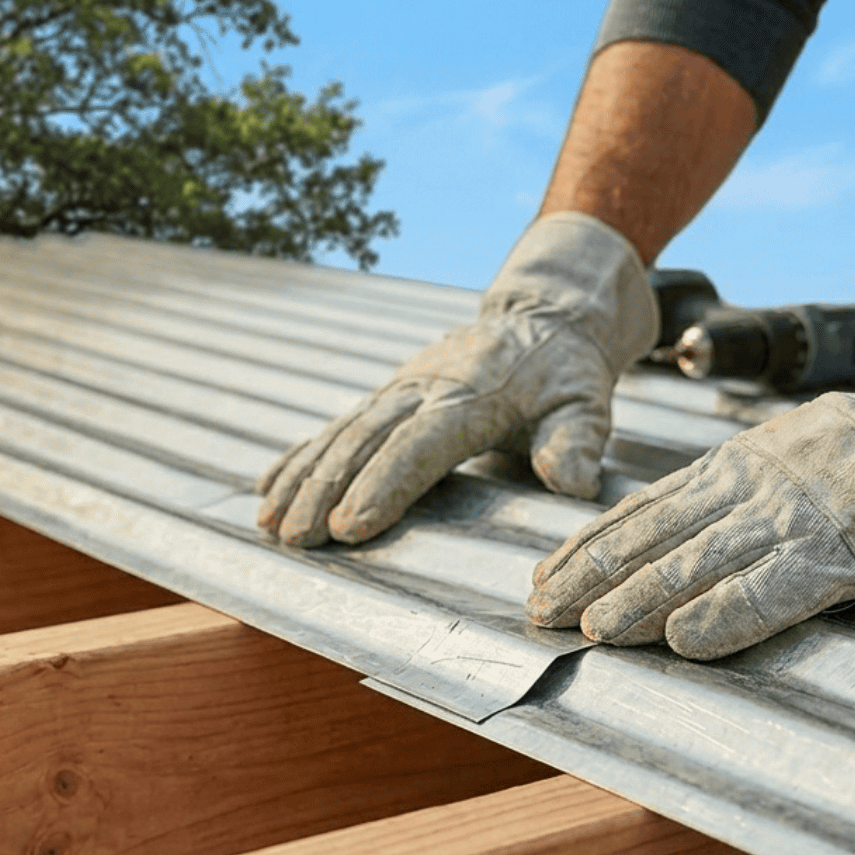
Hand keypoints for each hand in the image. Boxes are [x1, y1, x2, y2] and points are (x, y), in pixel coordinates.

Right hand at [257, 212, 655, 546]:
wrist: (542, 317)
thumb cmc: (565, 373)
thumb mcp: (586, 402)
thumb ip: (577, 441)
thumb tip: (572, 482)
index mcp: (470, 397)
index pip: (417, 445)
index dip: (382, 485)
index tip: (349, 525)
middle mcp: (422, 389)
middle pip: (364, 443)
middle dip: (324, 492)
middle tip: (296, 537)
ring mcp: (398, 390)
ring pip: (341, 435)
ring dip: (301, 479)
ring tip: (270, 523)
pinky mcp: (387, 395)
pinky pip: (336, 426)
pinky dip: (299, 456)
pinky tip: (267, 487)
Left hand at [527, 272, 854, 659]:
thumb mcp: (781, 452)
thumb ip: (732, 487)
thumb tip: (676, 528)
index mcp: (733, 466)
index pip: (640, 510)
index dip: (587, 547)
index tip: (544, 576)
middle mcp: (747, 489)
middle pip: (650, 539)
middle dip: (589, 580)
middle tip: (540, 615)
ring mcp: (790, 519)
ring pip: (694, 565)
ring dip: (635, 603)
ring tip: (589, 633)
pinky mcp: (836, 552)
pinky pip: (770, 591)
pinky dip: (723, 617)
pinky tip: (683, 641)